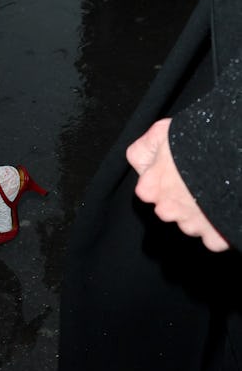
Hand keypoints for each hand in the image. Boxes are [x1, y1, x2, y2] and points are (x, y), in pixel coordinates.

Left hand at [126, 119, 229, 251]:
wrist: (231, 159)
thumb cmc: (194, 143)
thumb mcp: (159, 132)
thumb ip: (142, 150)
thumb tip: (139, 163)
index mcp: (150, 188)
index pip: (147, 191)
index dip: (160, 180)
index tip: (171, 172)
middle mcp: (167, 210)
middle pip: (168, 209)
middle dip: (177, 199)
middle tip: (192, 181)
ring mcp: (192, 225)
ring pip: (189, 224)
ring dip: (196, 213)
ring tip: (208, 191)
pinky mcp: (214, 235)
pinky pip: (211, 237)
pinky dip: (215, 227)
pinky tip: (218, 209)